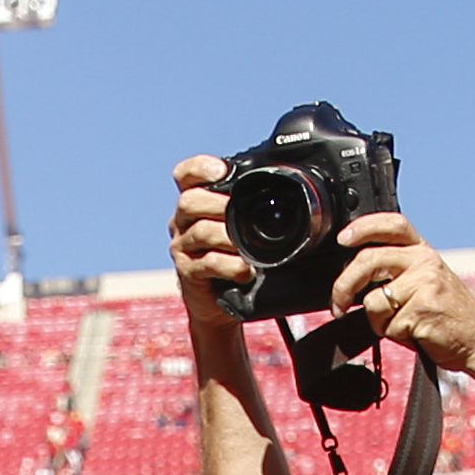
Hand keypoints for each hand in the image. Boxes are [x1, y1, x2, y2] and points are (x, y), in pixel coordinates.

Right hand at [168, 156, 252, 314]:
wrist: (221, 307)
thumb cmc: (236, 261)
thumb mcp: (242, 228)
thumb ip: (249, 207)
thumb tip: (292, 182)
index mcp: (196, 204)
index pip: (185, 175)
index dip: (199, 168)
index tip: (222, 171)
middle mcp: (183, 222)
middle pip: (189, 201)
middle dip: (218, 204)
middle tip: (241, 214)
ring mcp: (182, 248)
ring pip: (201, 231)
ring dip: (229, 237)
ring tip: (249, 248)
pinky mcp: (188, 273)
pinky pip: (208, 263)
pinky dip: (231, 266)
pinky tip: (246, 270)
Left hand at [319, 215, 474, 387]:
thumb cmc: (448, 315)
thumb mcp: (427, 282)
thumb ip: (397, 271)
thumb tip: (354, 275)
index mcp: (424, 251)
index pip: (393, 224)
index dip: (364, 227)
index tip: (343, 239)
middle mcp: (425, 261)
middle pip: (368, 261)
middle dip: (343, 286)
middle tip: (338, 305)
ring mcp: (424, 285)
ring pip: (373, 301)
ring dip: (378, 321)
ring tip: (402, 324)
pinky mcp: (421, 311)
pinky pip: (387, 326)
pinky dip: (394, 336)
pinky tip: (415, 333)